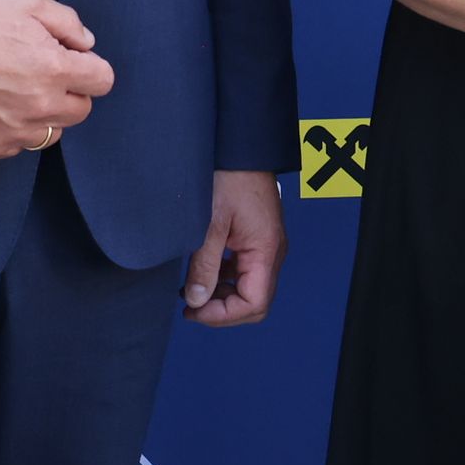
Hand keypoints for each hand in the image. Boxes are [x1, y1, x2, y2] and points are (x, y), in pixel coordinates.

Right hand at [0, 0, 113, 160]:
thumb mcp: (23, 2)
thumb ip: (66, 21)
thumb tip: (87, 44)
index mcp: (53, 69)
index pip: (103, 81)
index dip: (90, 67)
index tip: (71, 60)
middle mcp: (39, 106)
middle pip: (81, 110)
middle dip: (70, 91)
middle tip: (42, 73)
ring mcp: (14, 131)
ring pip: (53, 132)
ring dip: (45, 114)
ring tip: (17, 91)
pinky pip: (19, 145)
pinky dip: (15, 130)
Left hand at [183, 169, 282, 326]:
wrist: (241, 149)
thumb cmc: (230, 178)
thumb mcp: (210, 224)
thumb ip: (204, 266)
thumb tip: (197, 300)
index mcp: (266, 251)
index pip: (253, 304)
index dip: (223, 315)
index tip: (194, 311)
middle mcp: (272, 252)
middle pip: (254, 302)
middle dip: (222, 310)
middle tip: (191, 308)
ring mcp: (266, 246)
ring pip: (249, 288)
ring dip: (222, 296)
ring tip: (192, 292)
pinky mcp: (257, 238)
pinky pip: (245, 271)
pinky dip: (224, 279)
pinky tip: (203, 273)